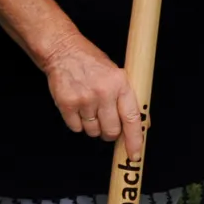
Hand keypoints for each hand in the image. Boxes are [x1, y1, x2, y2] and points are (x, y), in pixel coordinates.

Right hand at [40, 31, 142, 160]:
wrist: (62, 49)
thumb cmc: (90, 62)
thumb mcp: (116, 74)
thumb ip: (127, 99)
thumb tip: (140, 126)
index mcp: (120, 83)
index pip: (132, 119)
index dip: (134, 140)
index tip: (134, 154)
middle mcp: (104, 92)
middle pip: (111, 131)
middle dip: (110, 133)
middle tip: (105, 122)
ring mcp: (85, 98)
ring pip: (93, 131)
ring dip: (92, 126)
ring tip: (88, 108)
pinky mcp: (67, 103)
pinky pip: (76, 128)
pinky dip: (77, 122)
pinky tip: (77, 107)